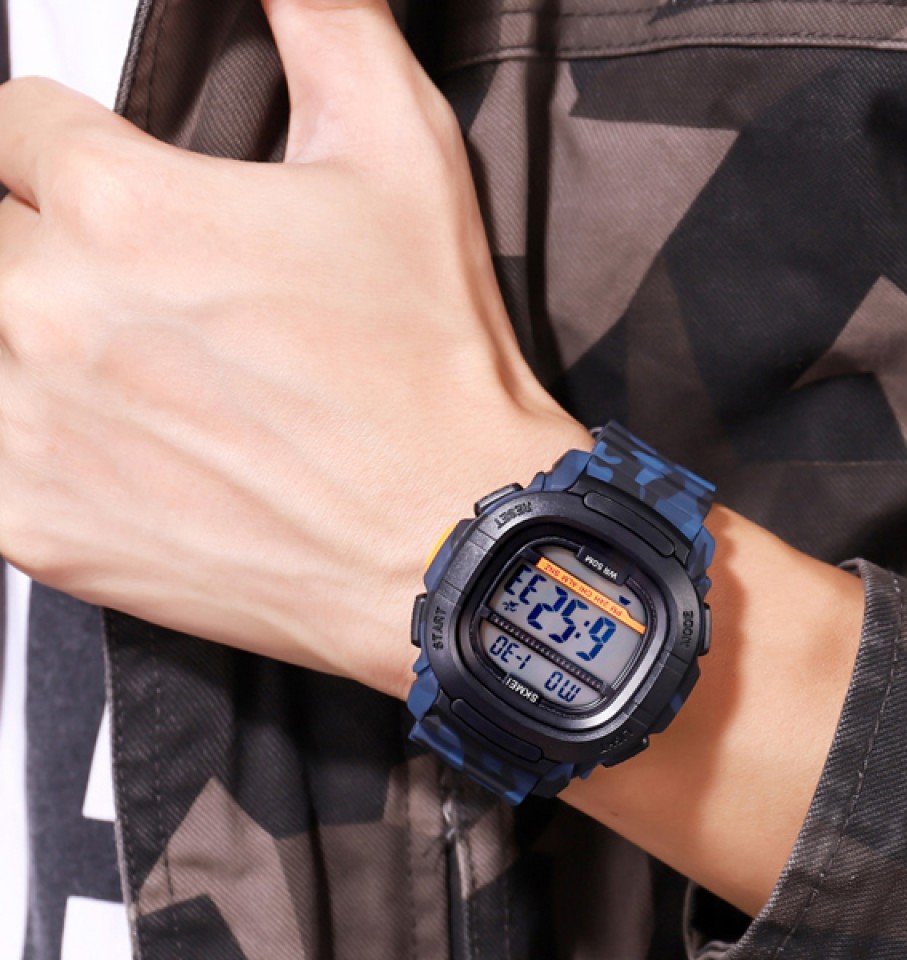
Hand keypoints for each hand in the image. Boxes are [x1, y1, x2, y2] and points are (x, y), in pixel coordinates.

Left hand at [0, 0, 587, 696]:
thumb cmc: (432, 374)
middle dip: (40, 239)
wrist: (447, 544)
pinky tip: (82, 434)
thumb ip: (324, 18)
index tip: (116, 197)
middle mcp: (51, 309)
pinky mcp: (34, 524)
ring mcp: (31, 427)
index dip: (72, 153)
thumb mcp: (403, 155)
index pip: (18, 123)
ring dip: (22, 335)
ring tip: (102, 359)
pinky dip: (15, 432)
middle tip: (129, 291)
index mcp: (121, 203)